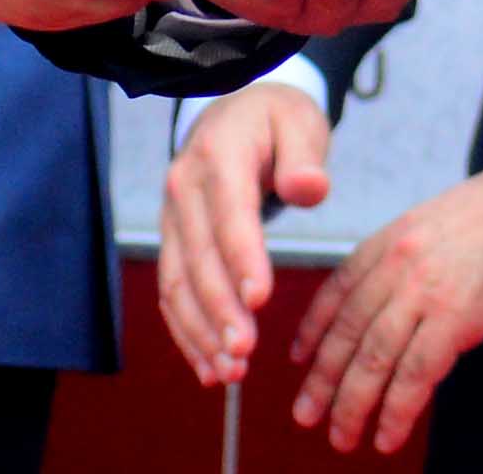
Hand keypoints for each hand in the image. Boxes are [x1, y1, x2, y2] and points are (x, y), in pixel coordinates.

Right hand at [157, 76, 334, 387]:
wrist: (234, 111)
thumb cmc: (276, 120)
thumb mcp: (300, 122)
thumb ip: (305, 156)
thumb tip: (310, 188)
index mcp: (220, 154)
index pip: (230, 213)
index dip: (242, 258)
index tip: (261, 300)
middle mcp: (184, 188)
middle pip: (199, 257)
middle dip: (219, 310)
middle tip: (245, 353)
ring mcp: (172, 217)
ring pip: (177, 282)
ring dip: (200, 331)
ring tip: (230, 372)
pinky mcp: (172, 241)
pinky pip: (172, 292)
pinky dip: (187, 331)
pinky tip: (208, 366)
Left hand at [290, 169, 482, 454]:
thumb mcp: (434, 220)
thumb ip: (406, 255)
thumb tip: (392, 295)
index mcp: (390, 239)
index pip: (336, 290)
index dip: (314, 329)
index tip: (299, 358)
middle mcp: (396, 266)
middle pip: (347, 333)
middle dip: (322, 380)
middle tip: (307, 415)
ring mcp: (422, 293)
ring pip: (372, 360)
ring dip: (352, 406)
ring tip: (343, 437)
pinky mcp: (453, 319)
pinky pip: (414, 375)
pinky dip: (396, 411)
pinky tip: (387, 436)